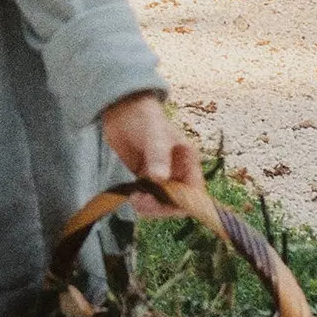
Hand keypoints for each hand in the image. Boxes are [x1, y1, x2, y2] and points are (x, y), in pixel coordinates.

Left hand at [99, 93, 201, 215]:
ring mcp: (160, 176)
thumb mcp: (155, 134)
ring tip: (135, 198)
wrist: (122, 109)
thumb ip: (158, 156)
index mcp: (188, 162)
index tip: (164, 204)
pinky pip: (147, 197)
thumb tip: (160, 178)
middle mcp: (177, 172)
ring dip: (149, 206)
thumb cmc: (145, 117)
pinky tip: (131, 194)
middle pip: (177, 202)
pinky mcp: (144, 177)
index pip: (194, 192)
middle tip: (142, 201)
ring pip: (161, 203)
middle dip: (161, 206)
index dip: (184, 203)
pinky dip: (140, 201)